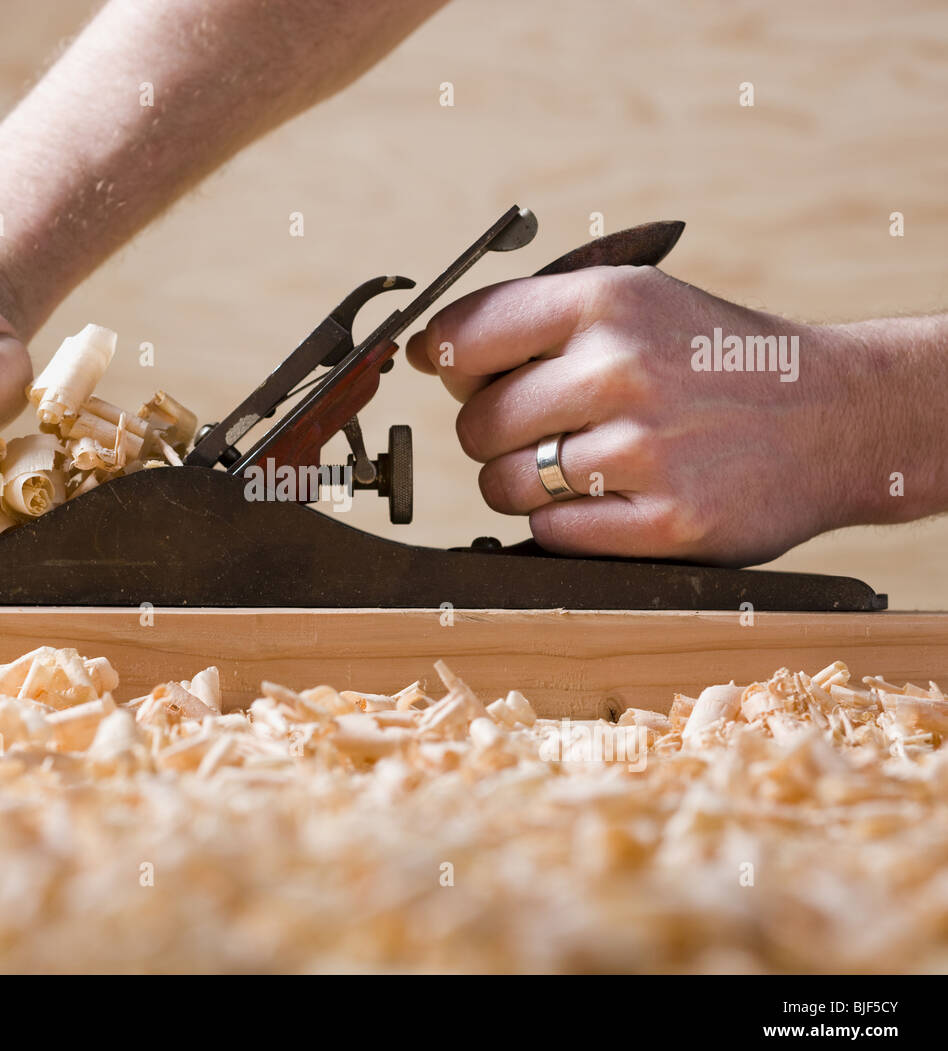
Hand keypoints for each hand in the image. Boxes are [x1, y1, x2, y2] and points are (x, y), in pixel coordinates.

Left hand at [405, 265, 864, 565]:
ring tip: (577, 466)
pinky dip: (564, 525)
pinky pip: (550, 533)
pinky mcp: (666, 520)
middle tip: (542, 430)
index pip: (465, 335)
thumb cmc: (715, 361)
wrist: (835, 417)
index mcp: (610, 301)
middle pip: (477, 424)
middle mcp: (622, 368)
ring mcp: (645, 449)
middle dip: (493, 435)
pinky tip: (609, 499)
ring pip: (503, 485)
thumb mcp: (641, 304)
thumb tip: (430, 353)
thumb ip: (537, 321)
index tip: (454, 374)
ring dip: (523, 486)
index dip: (447, 362)